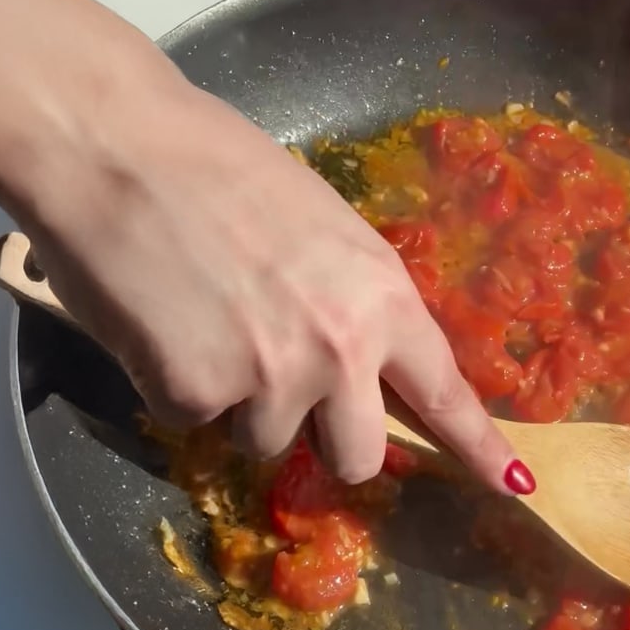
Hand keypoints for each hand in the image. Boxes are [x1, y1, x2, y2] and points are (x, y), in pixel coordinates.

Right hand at [20, 77, 527, 492]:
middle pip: (359, 457)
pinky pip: (192, 419)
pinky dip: (174, 384)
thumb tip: (359, 363)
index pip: (444, 393)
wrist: (115, 144)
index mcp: (383, 298)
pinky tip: (160, 322)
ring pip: (265, 442)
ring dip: (238, 404)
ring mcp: (270, 378)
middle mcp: (340, 350)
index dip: (478, 447)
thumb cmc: (217, 167)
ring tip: (204, 322)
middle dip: (324, 435)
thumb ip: (354, 303)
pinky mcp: (195, 394)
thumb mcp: (323, 229)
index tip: (514, 485)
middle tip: (282, 384)